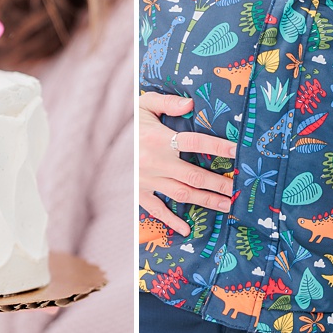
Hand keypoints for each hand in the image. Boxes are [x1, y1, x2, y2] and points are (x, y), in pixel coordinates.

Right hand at [139, 91, 238, 235]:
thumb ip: (167, 102)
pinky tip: (187, 229)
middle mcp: (154, 162)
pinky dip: (172, 221)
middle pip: (194, 175)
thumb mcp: (143, 104)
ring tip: (227, 205)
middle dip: (219, 183)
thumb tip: (191, 104)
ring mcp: (147, 180)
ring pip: (182, 193)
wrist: (93, 139)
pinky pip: (157, 210)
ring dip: (206, 201)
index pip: (195, 142)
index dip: (218, 147)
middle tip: (239, 189)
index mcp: (158, 139)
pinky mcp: (138, 193)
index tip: (238, 151)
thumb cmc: (126, 120)